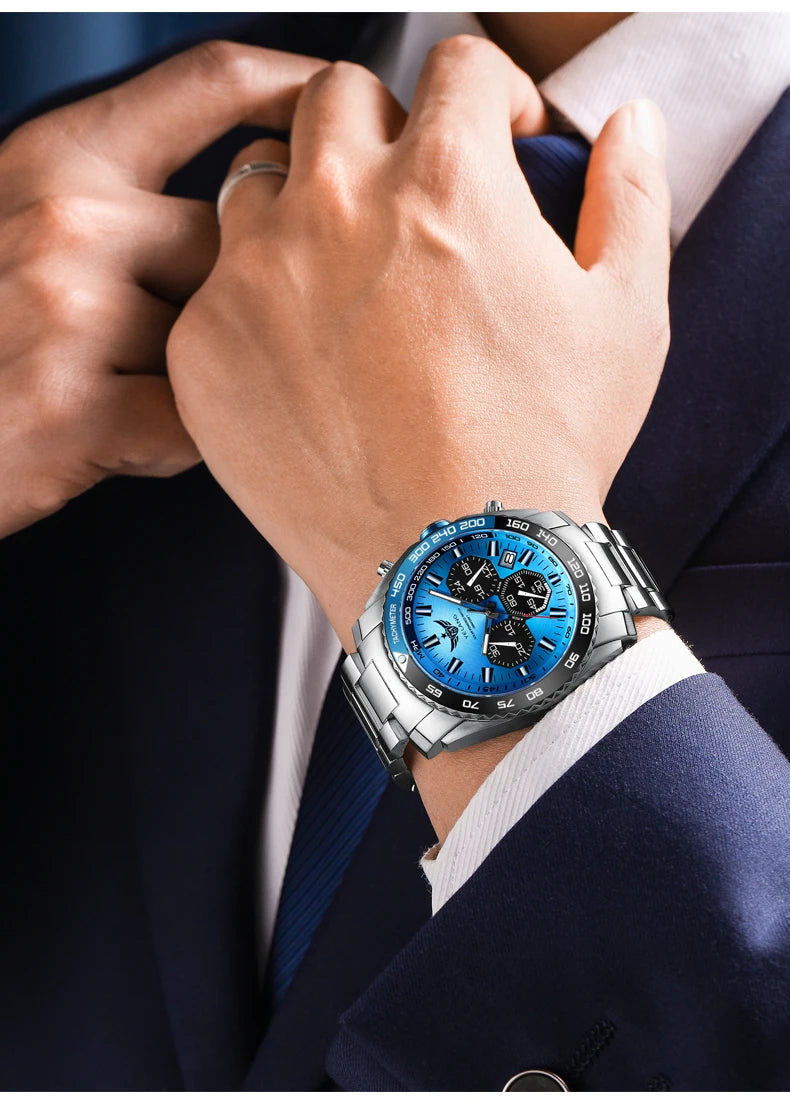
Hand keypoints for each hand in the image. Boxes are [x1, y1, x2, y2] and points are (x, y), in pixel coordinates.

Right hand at [0, 41, 324, 538]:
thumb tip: (238, 205)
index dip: (297, 85)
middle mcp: (67, 217)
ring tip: (122, 392)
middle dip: (231, 296)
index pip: (209, 83)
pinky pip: (196, 426)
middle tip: (162, 338)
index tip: (343, 101)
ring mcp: (71, 311)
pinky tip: (114, 439)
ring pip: (223, 337)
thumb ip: (119, 201)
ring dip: (200, 376)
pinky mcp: (78, 409)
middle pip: (239, 237)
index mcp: (57, 158)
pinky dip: (172, 445)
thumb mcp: (23, 221)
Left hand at [167, 36, 669, 654]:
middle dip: (383, 127)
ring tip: (340, 270)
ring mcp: (254, 276)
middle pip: (337, 98)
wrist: (455, 569)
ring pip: (257, 179)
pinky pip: (213, 283)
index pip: (458, 66)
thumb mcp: (625, 318)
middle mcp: (336, 205)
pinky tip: (299, 354)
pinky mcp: (205, 348)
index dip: (491, 94)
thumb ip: (628, 198)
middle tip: (409, 194)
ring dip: (300, 200)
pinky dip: (252, 298)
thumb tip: (627, 127)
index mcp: (446, 181)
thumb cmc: (544, 449)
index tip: (498, 138)